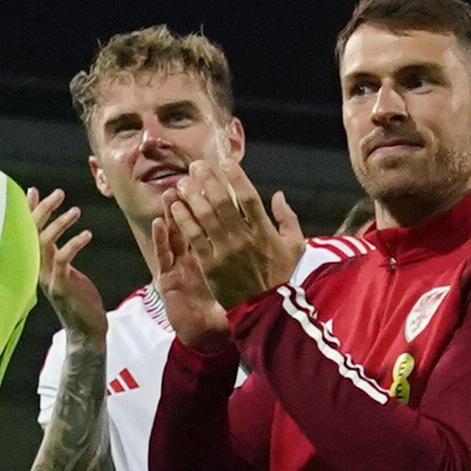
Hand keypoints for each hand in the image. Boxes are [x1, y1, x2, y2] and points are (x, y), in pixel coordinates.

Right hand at [34, 187, 110, 341]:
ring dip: (60, 224)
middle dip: (42, 211)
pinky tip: (87, 234)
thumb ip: (57, 255)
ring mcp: (47, 278)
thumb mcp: (65, 272)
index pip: (27, 232)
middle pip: (32, 233)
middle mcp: (36, 269)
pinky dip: (74, 244)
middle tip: (58, 193)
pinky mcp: (61, 285)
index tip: (32, 191)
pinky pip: (63, 259)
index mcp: (35, 264)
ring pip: (45, 243)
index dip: (29, 211)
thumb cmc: (78, 300)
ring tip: (75, 210)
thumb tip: (55, 236)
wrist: (85, 331)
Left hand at [152, 155, 305, 314]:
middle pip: (222, 201)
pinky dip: (183, 220)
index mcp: (264, 231)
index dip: (236, 177)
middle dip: (208, 181)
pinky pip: (194, 237)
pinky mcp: (210, 264)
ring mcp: (225, 251)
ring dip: (191, 197)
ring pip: (204, 216)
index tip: (225, 163)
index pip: (249, 196)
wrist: (264, 308)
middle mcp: (244, 237)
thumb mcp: (294, 246)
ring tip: (182, 183)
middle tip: (196, 166)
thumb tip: (278, 194)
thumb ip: (288, 218)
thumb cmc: (279, 275)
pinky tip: (175, 207)